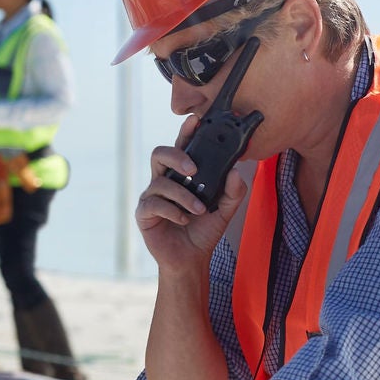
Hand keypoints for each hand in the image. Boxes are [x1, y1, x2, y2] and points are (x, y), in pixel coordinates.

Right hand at [135, 115, 248, 278]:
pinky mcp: (144, 213)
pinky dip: (174, 211)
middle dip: (176, 155)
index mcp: (181, 175)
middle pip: (159, 154)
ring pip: (160, 182)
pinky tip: (185, 219)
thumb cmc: (204, 230)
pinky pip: (155, 204)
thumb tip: (235, 172)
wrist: (192, 259)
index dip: (185, 132)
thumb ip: (234, 191)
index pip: (181, 147)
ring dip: (184, 195)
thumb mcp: (226, 210)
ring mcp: (152, 196)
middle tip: (193, 168)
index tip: (196, 121)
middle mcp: (163, 181)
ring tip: (199, 209)